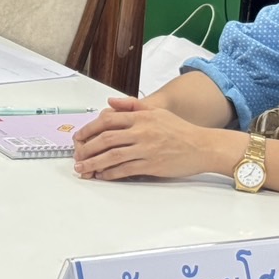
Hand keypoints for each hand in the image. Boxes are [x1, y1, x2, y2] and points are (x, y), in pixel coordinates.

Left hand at [73, 96, 224, 181]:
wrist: (202, 146)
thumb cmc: (180, 130)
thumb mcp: (156, 111)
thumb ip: (132, 106)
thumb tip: (110, 102)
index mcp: (141, 117)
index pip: (108, 120)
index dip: (90, 128)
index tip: (80, 136)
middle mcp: (141, 131)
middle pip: (106, 138)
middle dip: (87, 147)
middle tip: (76, 154)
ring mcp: (146, 149)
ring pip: (113, 155)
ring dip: (94, 162)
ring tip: (82, 168)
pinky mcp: (151, 165)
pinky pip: (126, 169)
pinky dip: (111, 173)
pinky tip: (102, 175)